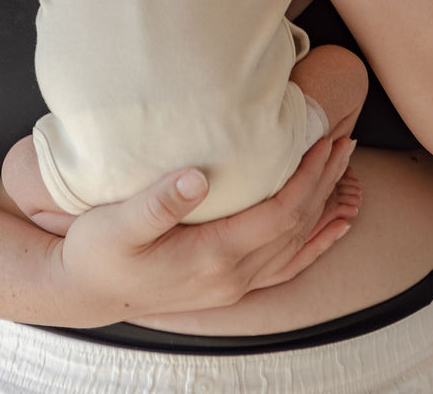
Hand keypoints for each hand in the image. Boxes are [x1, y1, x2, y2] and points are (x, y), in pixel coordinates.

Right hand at [55, 135, 357, 325]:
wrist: (87, 291)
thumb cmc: (98, 251)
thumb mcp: (116, 224)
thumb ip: (156, 202)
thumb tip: (197, 176)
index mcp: (211, 256)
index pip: (278, 215)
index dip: (306, 179)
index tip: (322, 142)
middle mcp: (231, 276)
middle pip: (296, 228)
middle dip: (324, 183)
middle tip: (344, 141)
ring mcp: (232, 284)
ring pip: (296, 245)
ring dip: (325, 206)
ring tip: (345, 170)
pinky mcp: (228, 284)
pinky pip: (287, 267)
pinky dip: (316, 244)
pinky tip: (334, 226)